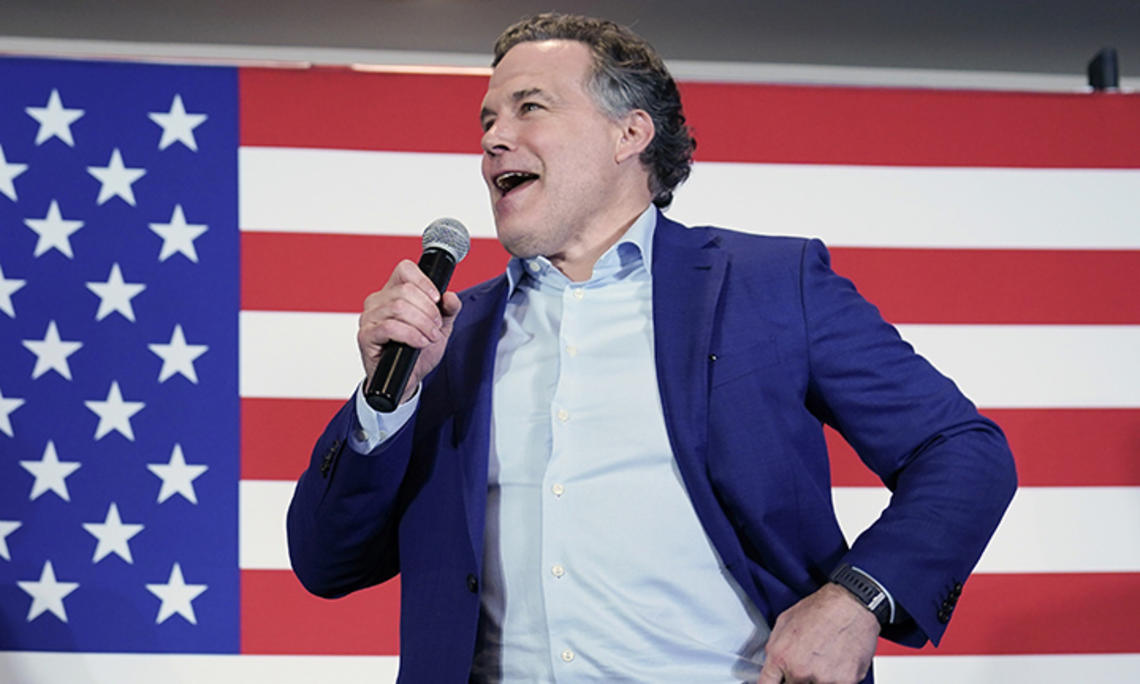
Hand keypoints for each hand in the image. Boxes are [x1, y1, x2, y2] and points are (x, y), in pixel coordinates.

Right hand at [357, 259, 461, 403]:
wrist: (407, 379)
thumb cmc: (418, 351)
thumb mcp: (440, 327)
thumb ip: (448, 310)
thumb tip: (451, 296)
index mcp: (393, 292)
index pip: (405, 269)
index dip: (424, 281)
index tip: (437, 299)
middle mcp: (378, 301)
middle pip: (405, 290)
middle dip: (428, 310)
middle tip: (436, 326)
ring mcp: (369, 318)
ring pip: (398, 307)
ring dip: (422, 324)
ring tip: (430, 336)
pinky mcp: (366, 336)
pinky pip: (389, 327)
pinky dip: (411, 335)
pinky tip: (420, 343)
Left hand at [757, 582, 879, 683]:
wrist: (851, 604)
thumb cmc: (821, 608)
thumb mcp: (784, 622)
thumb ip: (774, 649)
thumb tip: (772, 666)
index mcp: (781, 657)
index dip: (772, 683)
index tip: (777, 681)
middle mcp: (800, 671)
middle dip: (797, 677)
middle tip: (807, 661)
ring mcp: (823, 679)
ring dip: (817, 678)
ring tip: (824, 659)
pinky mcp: (846, 682)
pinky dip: (836, 678)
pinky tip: (837, 662)